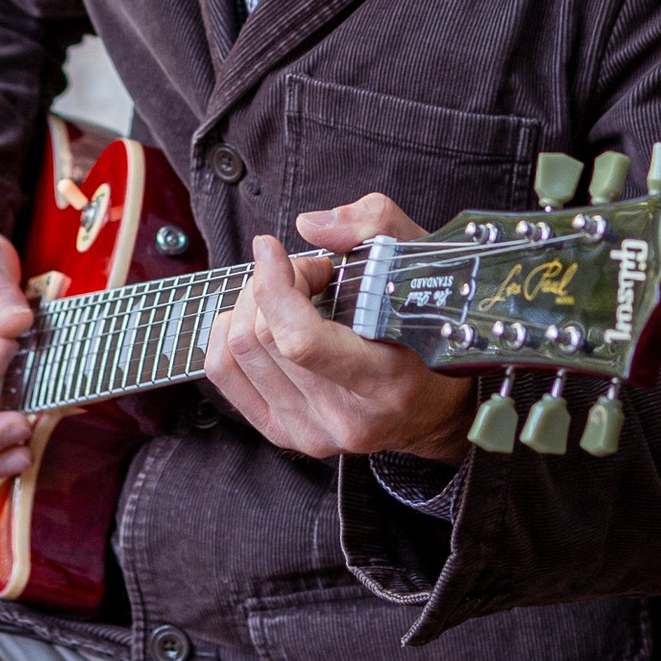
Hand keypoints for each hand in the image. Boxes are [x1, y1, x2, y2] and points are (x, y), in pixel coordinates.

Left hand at [204, 192, 476, 463]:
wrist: (434, 409)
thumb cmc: (430, 333)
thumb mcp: (421, 266)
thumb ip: (375, 228)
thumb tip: (311, 226)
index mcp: (385, 382)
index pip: (302, 342)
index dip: (276, 285)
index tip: (274, 249)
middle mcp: (344, 416)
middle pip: (265, 338)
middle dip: (272, 283)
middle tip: (307, 272)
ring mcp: (310, 431)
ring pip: (239, 351)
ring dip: (251, 304)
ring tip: (289, 294)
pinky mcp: (284, 434)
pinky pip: (225, 373)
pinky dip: (229, 332)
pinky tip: (258, 317)